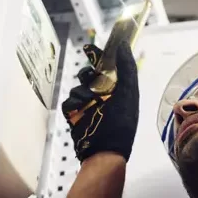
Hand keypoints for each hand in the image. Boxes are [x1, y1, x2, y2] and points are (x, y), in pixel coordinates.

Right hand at [62, 41, 138, 162]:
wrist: (104, 152)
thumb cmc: (121, 124)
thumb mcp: (128, 93)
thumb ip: (126, 68)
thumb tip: (124, 45)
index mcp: (120, 90)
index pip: (109, 67)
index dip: (100, 56)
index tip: (90, 48)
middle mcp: (104, 97)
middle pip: (89, 75)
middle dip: (87, 73)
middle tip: (89, 76)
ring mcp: (88, 106)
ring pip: (78, 88)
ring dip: (82, 92)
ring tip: (89, 102)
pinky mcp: (75, 115)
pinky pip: (69, 101)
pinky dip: (73, 103)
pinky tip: (80, 109)